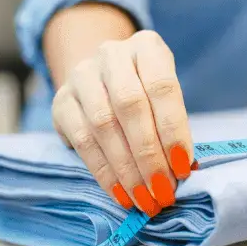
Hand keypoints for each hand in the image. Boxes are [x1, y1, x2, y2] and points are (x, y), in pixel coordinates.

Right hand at [51, 30, 193, 215]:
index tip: (184, 167)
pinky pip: (82, 140)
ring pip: (103, 125)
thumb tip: (185, 169)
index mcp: (146, 46)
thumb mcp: (165, 96)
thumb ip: (173, 125)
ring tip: (145, 199)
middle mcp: (111, 54)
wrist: (102, 78)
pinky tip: (121, 193)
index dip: (173, 130)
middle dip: (149, 155)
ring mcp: (81, 76)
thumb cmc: (146, 92)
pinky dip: (104, 172)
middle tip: (164, 190)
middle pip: (129, 105)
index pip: (162, 86)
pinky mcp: (61, 101)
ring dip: (127, 169)